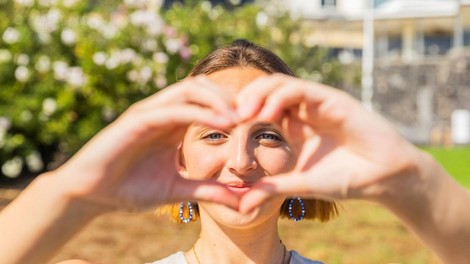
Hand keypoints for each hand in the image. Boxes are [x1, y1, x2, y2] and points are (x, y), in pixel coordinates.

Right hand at [53, 77, 240, 211]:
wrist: (91, 195)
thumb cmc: (129, 189)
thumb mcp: (177, 190)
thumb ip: (208, 191)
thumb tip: (242, 203)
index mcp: (175, 124)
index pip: (210, 103)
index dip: (236, 108)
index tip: (260, 122)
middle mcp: (165, 112)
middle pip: (205, 88)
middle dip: (232, 98)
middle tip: (257, 114)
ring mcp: (150, 112)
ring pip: (191, 90)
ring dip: (219, 100)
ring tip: (242, 117)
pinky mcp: (137, 119)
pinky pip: (174, 109)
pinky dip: (200, 112)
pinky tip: (222, 124)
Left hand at [237, 74, 421, 211]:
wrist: (383, 177)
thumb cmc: (345, 179)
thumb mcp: (300, 183)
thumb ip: (271, 189)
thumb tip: (240, 206)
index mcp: (293, 125)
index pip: (259, 109)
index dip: (238, 115)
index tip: (221, 129)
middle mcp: (302, 110)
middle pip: (263, 92)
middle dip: (242, 101)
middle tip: (225, 118)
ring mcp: (316, 102)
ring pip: (278, 84)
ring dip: (256, 95)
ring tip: (241, 114)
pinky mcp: (332, 99)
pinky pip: (300, 89)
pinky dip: (279, 97)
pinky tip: (266, 114)